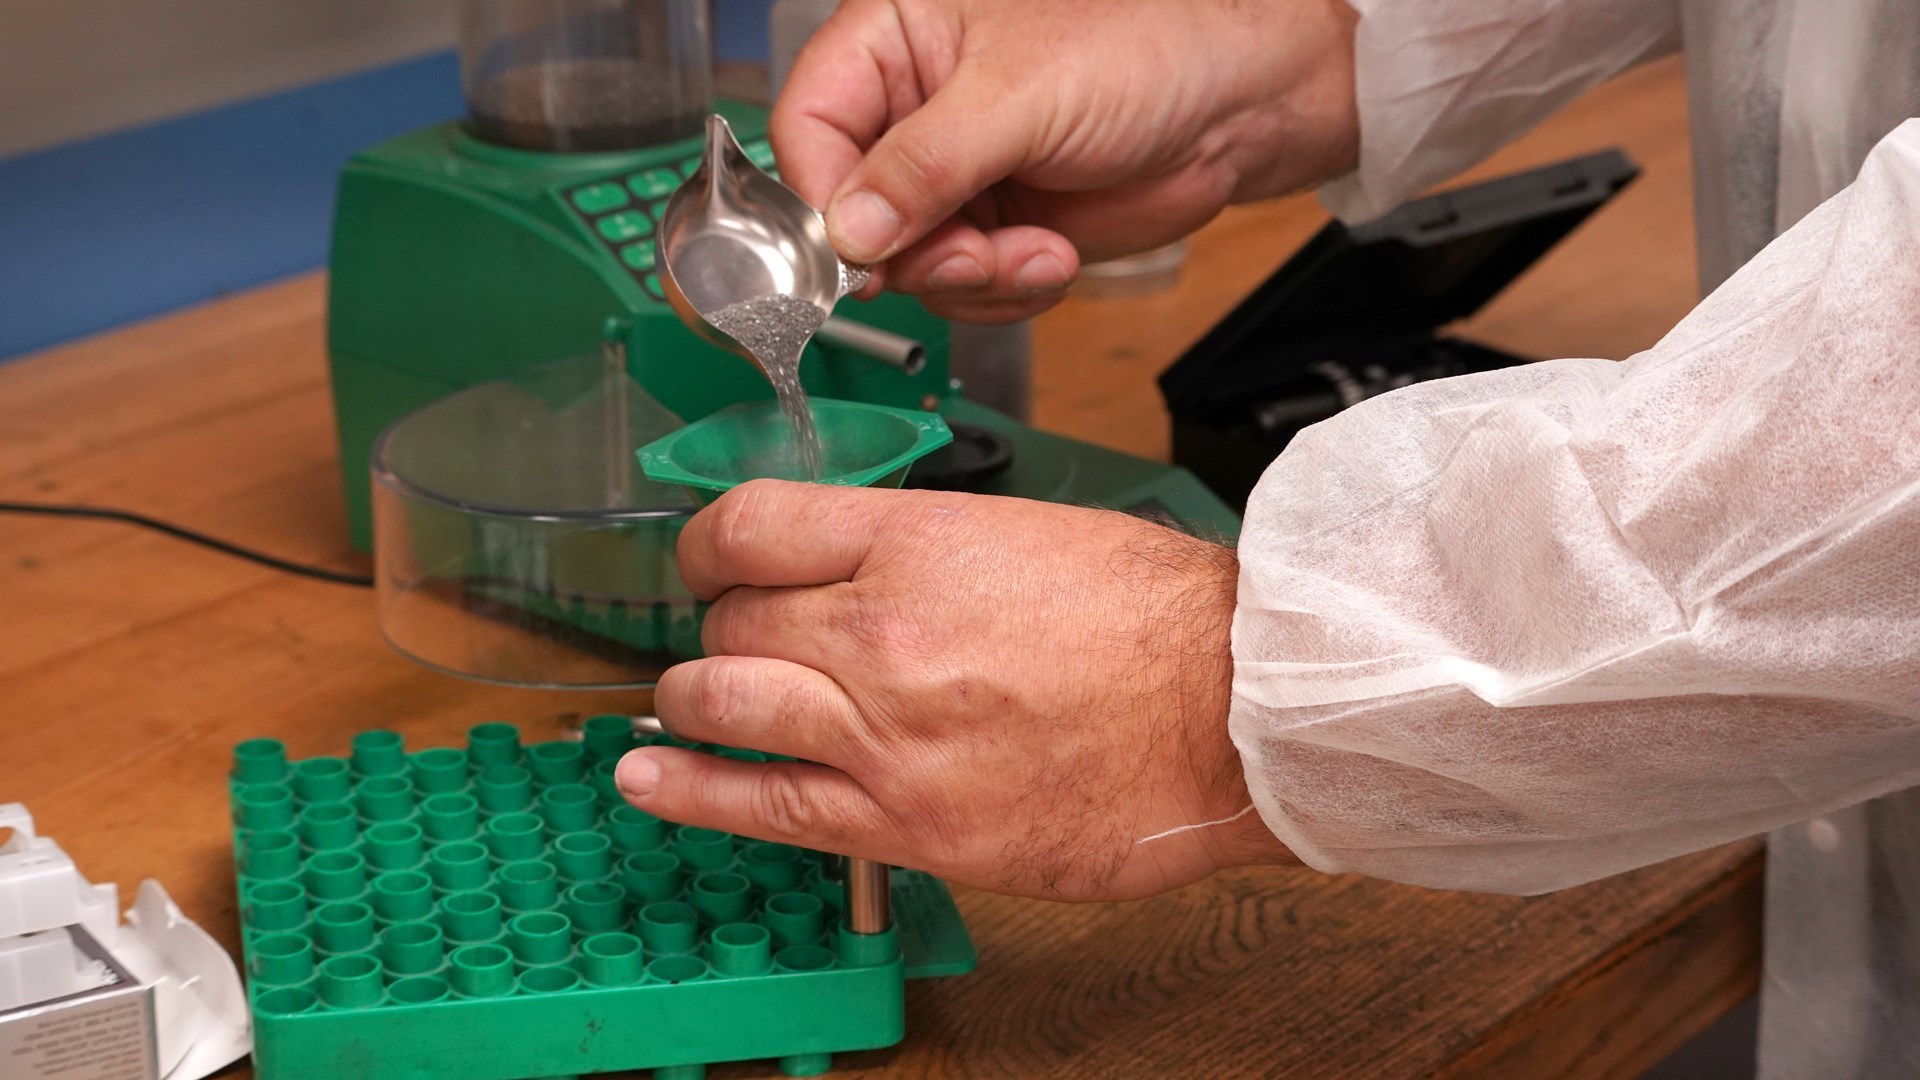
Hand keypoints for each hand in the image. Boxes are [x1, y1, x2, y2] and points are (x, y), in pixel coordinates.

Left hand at [615, 481, 1294, 900]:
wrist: (1233, 713)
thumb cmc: (1156, 621)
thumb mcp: (1027, 534)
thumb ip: (920, 549)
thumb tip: (850, 568)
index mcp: (914, 542)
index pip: (748, 525)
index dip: (708, 544)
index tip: (708, 561)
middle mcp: (880, 631)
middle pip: (730, 620)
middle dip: (722, 627)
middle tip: (739, 640)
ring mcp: (884, 733)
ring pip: (724, 703)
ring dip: (696, 699)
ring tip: (693, 702)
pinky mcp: (906, 822)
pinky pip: (762, 805)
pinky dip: (691, 790)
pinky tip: (650, 778)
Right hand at [770, 0, 1358, 322]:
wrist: (1239, 104)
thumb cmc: (1148, 46)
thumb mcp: (1022, 95)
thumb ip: (924, 162)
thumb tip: (850, 228)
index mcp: (894, 38)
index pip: (808, 125)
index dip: (821, 196)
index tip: (856, 247)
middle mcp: (912, 111)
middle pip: (850, 213)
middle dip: (914, 253)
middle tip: (973, 254)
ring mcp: (952, 177)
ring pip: (906, 266)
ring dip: (970, 280)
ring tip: (1036, 251)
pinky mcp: (995, 228)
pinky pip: (962, 290)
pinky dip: (1005, 292)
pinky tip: (1053, 257)